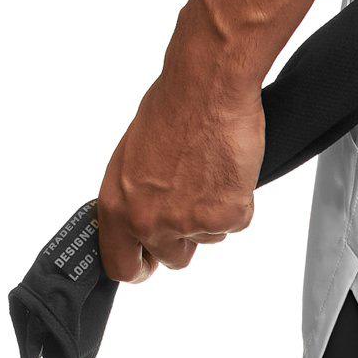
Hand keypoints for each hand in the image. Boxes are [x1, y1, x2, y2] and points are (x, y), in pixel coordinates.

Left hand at [98, 67, 264, 282]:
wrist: (208, 91)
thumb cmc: (171, 110)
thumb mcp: (131, 159)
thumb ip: (134, 198)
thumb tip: (143, 215)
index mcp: (119, 207)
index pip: (121, 265)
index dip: (140, 266)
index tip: (149, 261)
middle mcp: (151, 221)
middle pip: (174, 259)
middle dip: (185, 239)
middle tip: (193, 205)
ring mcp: (191, 222)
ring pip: (209, 239)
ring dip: (213, 215)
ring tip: (211, 174)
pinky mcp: (228, 215)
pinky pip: (237, 222)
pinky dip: (239, 201)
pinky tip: (229, 172)